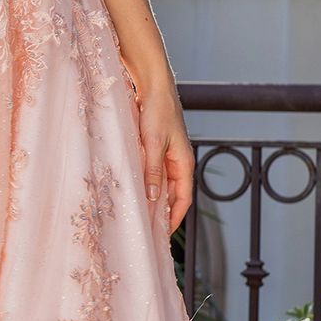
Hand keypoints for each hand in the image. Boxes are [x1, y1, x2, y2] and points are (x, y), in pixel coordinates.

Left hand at [131, 75, 193, 234]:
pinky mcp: (158, 148)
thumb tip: (154, 199)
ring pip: (164, 184)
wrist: (155, 86)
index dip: (175, 218)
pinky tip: (136, 191)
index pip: (184, 199)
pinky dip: (149, 184)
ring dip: (155, 199)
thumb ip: (153, 171)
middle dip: (164, 213)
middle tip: (148, 229)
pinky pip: (156, 173)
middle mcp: (179, 161)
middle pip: (174, 194)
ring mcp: (169, 155)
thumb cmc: (157, 111)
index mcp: (184, 162)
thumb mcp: (153, 143)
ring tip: (141, 215)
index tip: (163, 235)